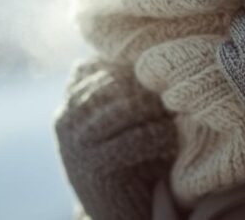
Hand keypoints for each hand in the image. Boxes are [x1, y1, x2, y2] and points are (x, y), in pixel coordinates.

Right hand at [54, 57, 176, 219]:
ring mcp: (74, 145)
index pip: (97, 65)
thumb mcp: (123, 117)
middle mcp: (65, 119)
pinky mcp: (92, 168)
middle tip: (178, 85)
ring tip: (176, 111)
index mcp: (71, 101)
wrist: (119, 213)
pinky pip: (131, 140)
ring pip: (122, 109)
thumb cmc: (132, 158)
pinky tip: (169, 138)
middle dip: (146, 85)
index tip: (162, 67)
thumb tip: (140, 41)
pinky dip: (156, 136)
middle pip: (111, 84)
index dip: (130, 66)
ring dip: (154, 109)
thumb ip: (122, 86)